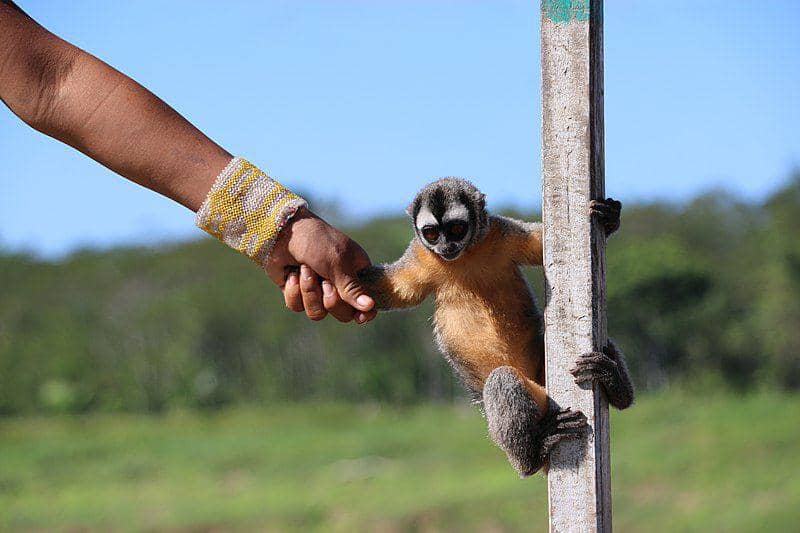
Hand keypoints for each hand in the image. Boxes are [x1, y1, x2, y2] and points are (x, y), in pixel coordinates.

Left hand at [264, 208, 376, 323]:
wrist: (283, 231)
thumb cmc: (317, 241)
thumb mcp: (338, 263)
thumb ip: (352, 288)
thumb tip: (370, 307)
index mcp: (356, 273)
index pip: (366, 302)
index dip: (364, 313)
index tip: (360, 318)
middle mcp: (339, 285)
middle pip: (342, 314)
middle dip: (331, 300)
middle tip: (325, 282)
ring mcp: (317, 290)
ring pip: (317, 314)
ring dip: (309, 292)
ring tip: (304, 270)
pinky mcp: (297, 292)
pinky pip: (297, 307)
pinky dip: (294, 290)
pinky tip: (292, 273)